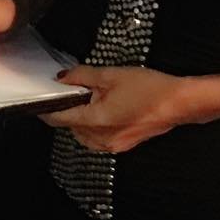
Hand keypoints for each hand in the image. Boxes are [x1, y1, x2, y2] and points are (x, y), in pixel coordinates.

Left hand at [40, 66, 186, 152]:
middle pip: (71, 127)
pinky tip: (105, 108)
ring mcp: (113, 145)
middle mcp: (101, 139)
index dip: (47, 109)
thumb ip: (82, 76)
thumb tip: (62, 78)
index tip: (39, 99)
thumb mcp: (112, 75)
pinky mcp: (124, 145)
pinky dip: (95, 124)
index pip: (60, 119)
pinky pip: (99, 137)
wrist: (180, 103)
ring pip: (84, 134)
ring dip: (81, 118)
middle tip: (72, 90)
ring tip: (91, 98)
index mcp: (95, 122)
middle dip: (68, 110)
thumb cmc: (148, 87)